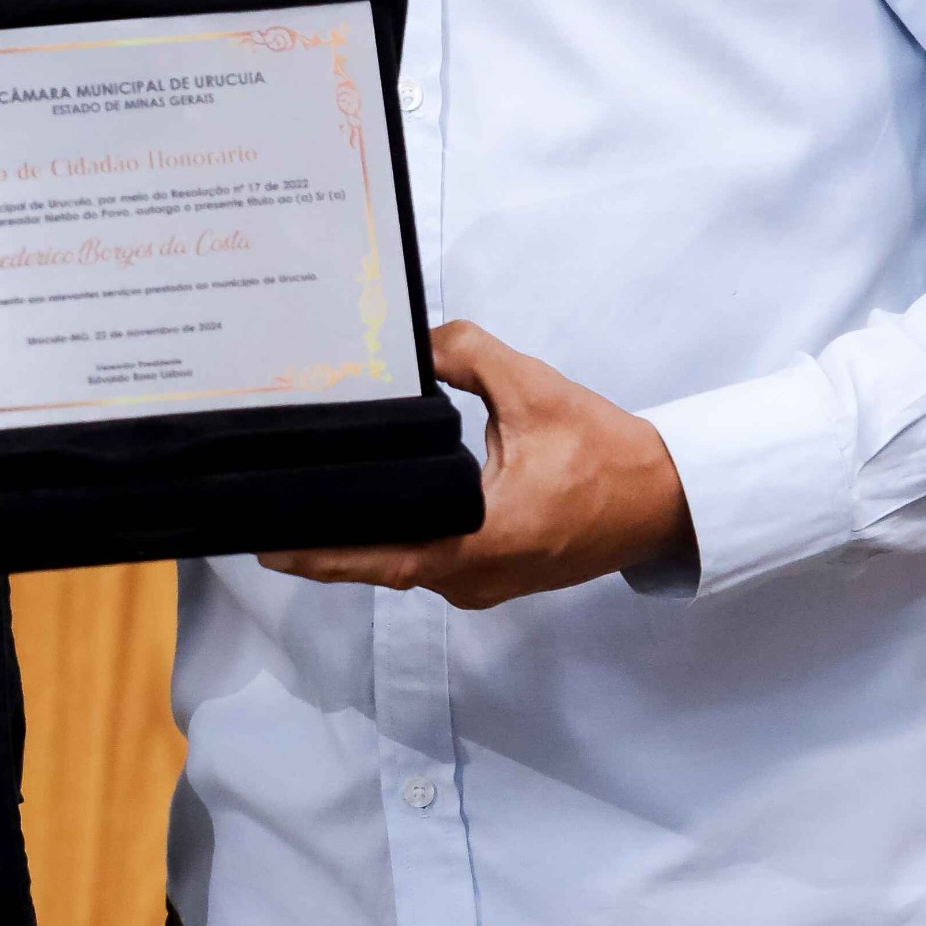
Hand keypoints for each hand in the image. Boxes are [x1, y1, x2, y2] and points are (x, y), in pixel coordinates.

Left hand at [263, 319, 693, 610]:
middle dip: (324, 544)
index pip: (384, 556)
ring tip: (301, 509)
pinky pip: (429, 561)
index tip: (270, 544)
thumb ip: (466, 354)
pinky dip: (395, 539)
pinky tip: (365, 510)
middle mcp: (474, 576)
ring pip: (404, 565)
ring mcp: (483, 583)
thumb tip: (414, 341)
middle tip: (263, 514)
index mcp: (482, 541)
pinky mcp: (492, 575)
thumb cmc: (604, 452)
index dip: (325, 554)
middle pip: (381, 565)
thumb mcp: (532, 388)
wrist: (662, 498)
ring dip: (360, 542)